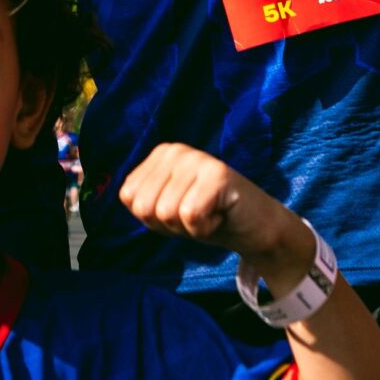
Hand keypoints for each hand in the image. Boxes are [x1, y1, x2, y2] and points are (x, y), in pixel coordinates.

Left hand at [119, 144, 312, 286]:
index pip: (130, 198)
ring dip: (189, 227)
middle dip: (170, 224)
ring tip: (209, 213)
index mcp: (158, 155)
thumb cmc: (208, 218)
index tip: (181, 211)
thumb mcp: (165, 209)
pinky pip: (190, 216)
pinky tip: (219, 215)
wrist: (254, 226)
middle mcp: (175, 150)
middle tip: (197, 215)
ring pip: (166, 212)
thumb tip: (125, 196)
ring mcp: (197, 158)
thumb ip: (142, 201)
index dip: (153, 219)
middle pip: (145, 207)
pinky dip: (204, 229)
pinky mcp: (218, 174)